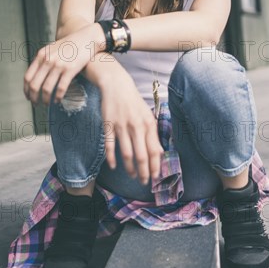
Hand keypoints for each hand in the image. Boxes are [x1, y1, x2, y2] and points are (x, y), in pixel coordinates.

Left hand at [23, 24, 103, 104]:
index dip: (26, 90)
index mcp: (41, 55)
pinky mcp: (70, 70)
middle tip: (35, 104)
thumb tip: (35, 75)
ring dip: (45, 100)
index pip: (27, 77)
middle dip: (33, 98)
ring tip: (47, 104)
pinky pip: (61, 88)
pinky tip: (57, 100)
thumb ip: (43, 60)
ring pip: (47, 89)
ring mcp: (59, 65)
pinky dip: (58, 97)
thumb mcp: (51, 49)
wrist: (86, 38)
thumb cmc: (70, 45)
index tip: (28, 97)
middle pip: (35, 85)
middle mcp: (48, 60)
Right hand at [99, 68, 163, 185]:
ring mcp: (122, 126)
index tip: (156, 177)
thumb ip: (153, 134)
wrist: (117, 85)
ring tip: (132, 176)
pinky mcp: (109, 125)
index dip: (155, 166)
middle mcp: (137, 127)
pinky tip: (113, 166)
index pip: (155, 151)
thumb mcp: (147, 116)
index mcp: (149, 124)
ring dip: (130, 168)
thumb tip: (159, 153)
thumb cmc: (134, 103)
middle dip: (144, 172)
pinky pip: (110, 146)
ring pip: (127, 154)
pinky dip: (111, 158)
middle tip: (144, 182)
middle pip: (142, 156)